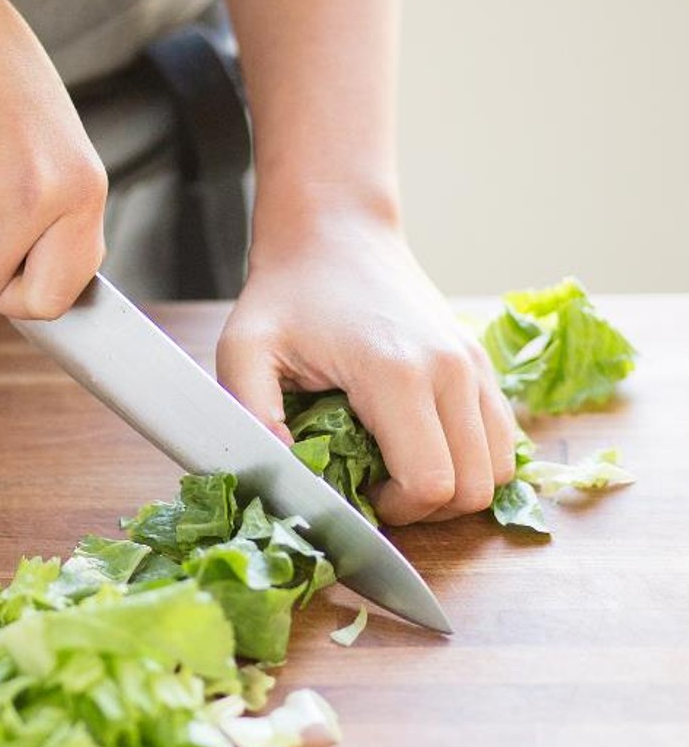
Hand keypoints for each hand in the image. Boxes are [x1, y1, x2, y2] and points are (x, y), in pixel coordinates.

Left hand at [215, 198, 518, 524]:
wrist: (335, 235)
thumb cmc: (286, 296)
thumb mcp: (244, 350)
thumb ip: (251, 412)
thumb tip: (280, 471)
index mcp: (395, 374)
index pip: (431, 483)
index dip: (396, 511)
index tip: (357, 494)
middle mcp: (450, 370)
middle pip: (474, 488)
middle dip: (426, 509)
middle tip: (377, 490)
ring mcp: (474, 366)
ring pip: (499, 470)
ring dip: (453, 488)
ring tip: (399, 471)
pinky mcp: (481, 364)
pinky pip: (501, 439)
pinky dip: (470, 461)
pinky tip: (419, 447)